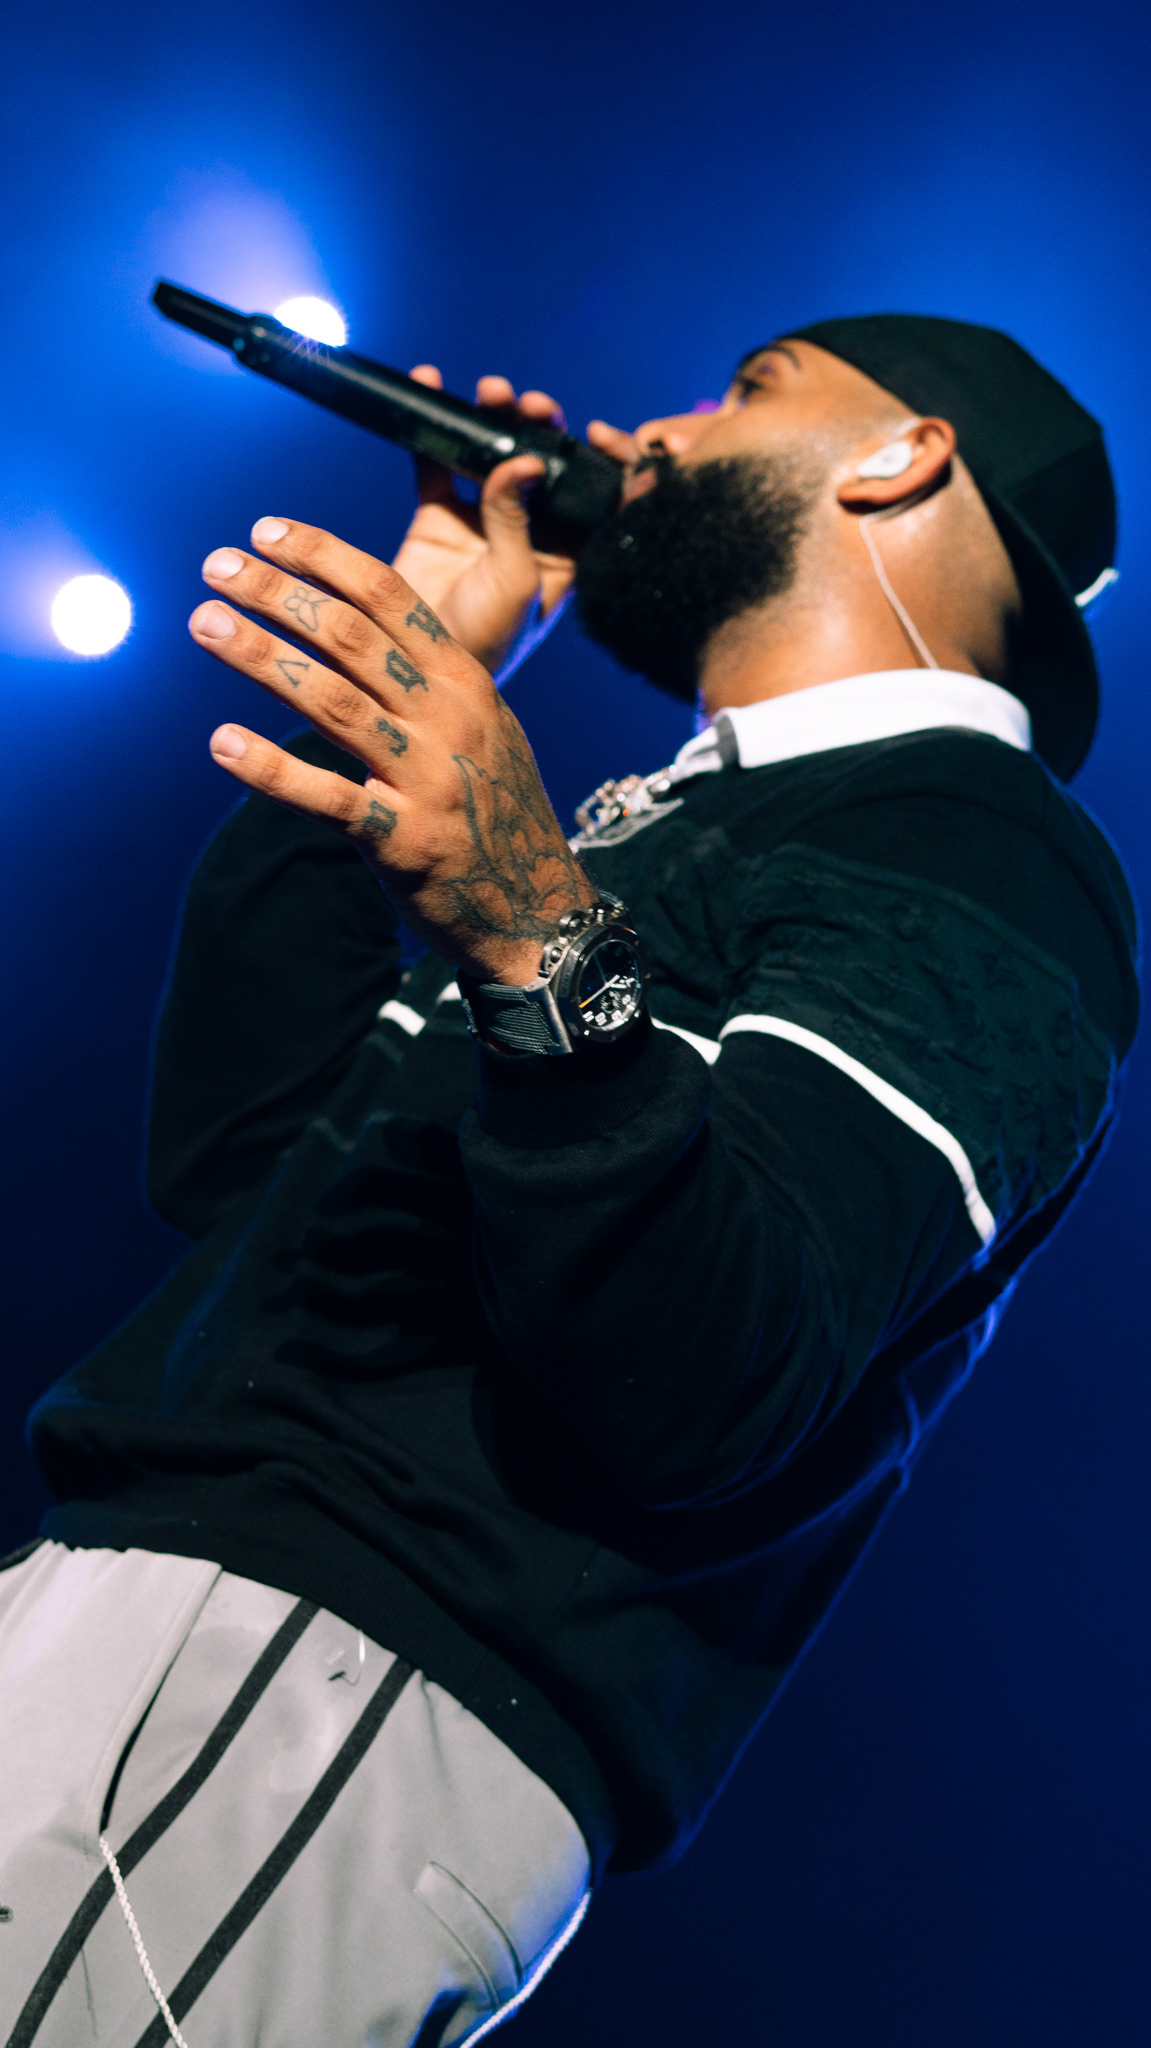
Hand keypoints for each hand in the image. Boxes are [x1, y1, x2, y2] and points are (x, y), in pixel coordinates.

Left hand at [190, 518, 595, 984]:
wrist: (539, 909)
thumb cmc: (497, 811)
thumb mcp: (484, 725)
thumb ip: (429, 676)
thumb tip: (359, 622)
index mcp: (466, 680)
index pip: (389, 596)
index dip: (322, 556)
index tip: (264, 532)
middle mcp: (449, 719)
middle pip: (352, 636)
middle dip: (278, 593)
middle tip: (217, 567)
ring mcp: (428, 779)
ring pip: (333, 702)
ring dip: (262, 657)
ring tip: (205, 625)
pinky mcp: (404, 841)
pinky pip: (329, 799)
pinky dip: (271, 770)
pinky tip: (222, 744)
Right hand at [391, 371, 631, 680]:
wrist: (415, 667)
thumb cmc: (487, 642)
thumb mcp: (515, 580)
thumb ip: (517, 518)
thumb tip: (525, 460)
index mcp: (571, 551)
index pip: (602, 493)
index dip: (608, 457)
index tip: (597, 433)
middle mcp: (533, 529)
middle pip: (547, 460)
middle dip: (544, 426)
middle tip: (532, 407)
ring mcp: (485, 518)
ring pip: (496, 451)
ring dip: (495, 416)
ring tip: (488, 393)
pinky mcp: (439, 515)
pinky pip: (438, 459)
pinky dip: (432, 424)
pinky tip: (428, 384)